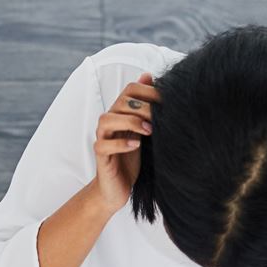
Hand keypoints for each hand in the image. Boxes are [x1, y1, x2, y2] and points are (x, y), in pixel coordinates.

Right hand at [92, 73, 158, 212]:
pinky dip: (119, 144)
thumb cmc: (131, 159)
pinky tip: (135, 146)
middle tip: (159, 119)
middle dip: (143, 107)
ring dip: (130, 121)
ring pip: (107, 119)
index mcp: (121, 113)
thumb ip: (147, 109)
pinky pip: (103, 145)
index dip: (148, 91)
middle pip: (121, 102)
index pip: (130, 89)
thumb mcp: (145, 131)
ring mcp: (103, 138)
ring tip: (147, 131)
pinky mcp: (100, 156)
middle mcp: (110, 122)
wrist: (116, 188)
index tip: (166, 101)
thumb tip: (152, 78)